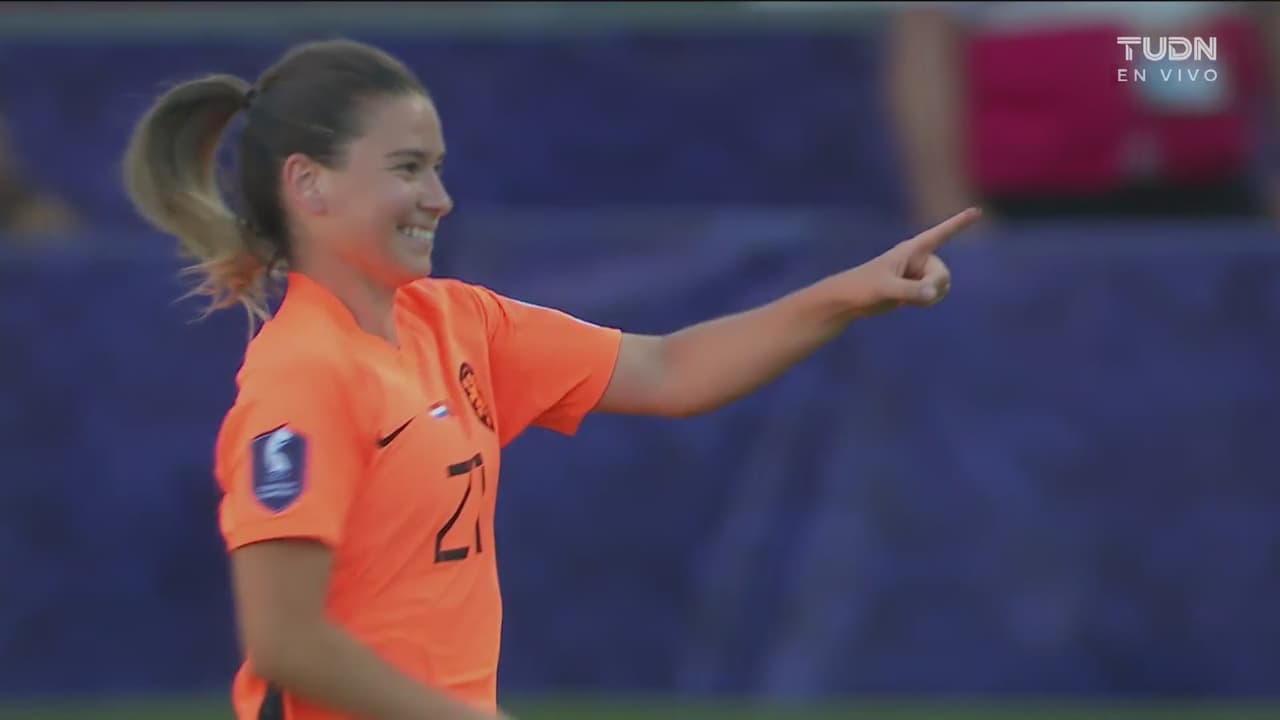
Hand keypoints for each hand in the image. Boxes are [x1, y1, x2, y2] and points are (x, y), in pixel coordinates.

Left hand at [834, 206, 981, 317]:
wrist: (849, 300)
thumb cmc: (862, 288)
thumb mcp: (886, 289)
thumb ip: (910, 290)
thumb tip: (933, 292)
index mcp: (911, 249)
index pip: (940, 233)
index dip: (959, 223)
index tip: (977, 211)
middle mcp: (919, 259)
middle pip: (944, 274)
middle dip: (933, 287)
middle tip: (913, 295)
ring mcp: (919, 273)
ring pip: (942, 286)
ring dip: (929, 297)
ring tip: (903, 297)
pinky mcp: (917, 287)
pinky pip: (935, 294)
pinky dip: (926, 301)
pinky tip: (905, 302)